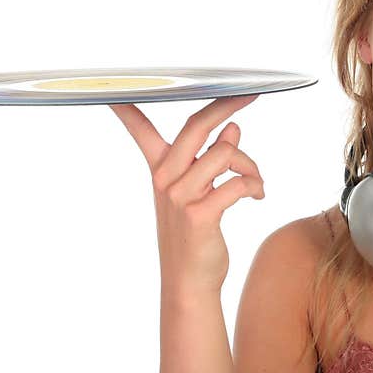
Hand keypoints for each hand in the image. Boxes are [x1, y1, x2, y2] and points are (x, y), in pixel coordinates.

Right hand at [109, 94, 263, 294]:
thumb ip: (211, 160)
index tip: (115, 88)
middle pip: (196, 127)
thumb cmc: (194, 237)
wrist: (189, 284)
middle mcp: (165, 179)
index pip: (140, 131)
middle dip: (226, 107)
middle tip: (249, 97)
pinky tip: (257, 196)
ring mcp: (180, 197)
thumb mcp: (197, 194)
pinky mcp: (199, 214)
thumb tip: (232, 128)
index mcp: (160, 171)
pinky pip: (236, 184)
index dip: (129, 108)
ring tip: (256, 183)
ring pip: (224, 153)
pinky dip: (254, 186)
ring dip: (250, 165)